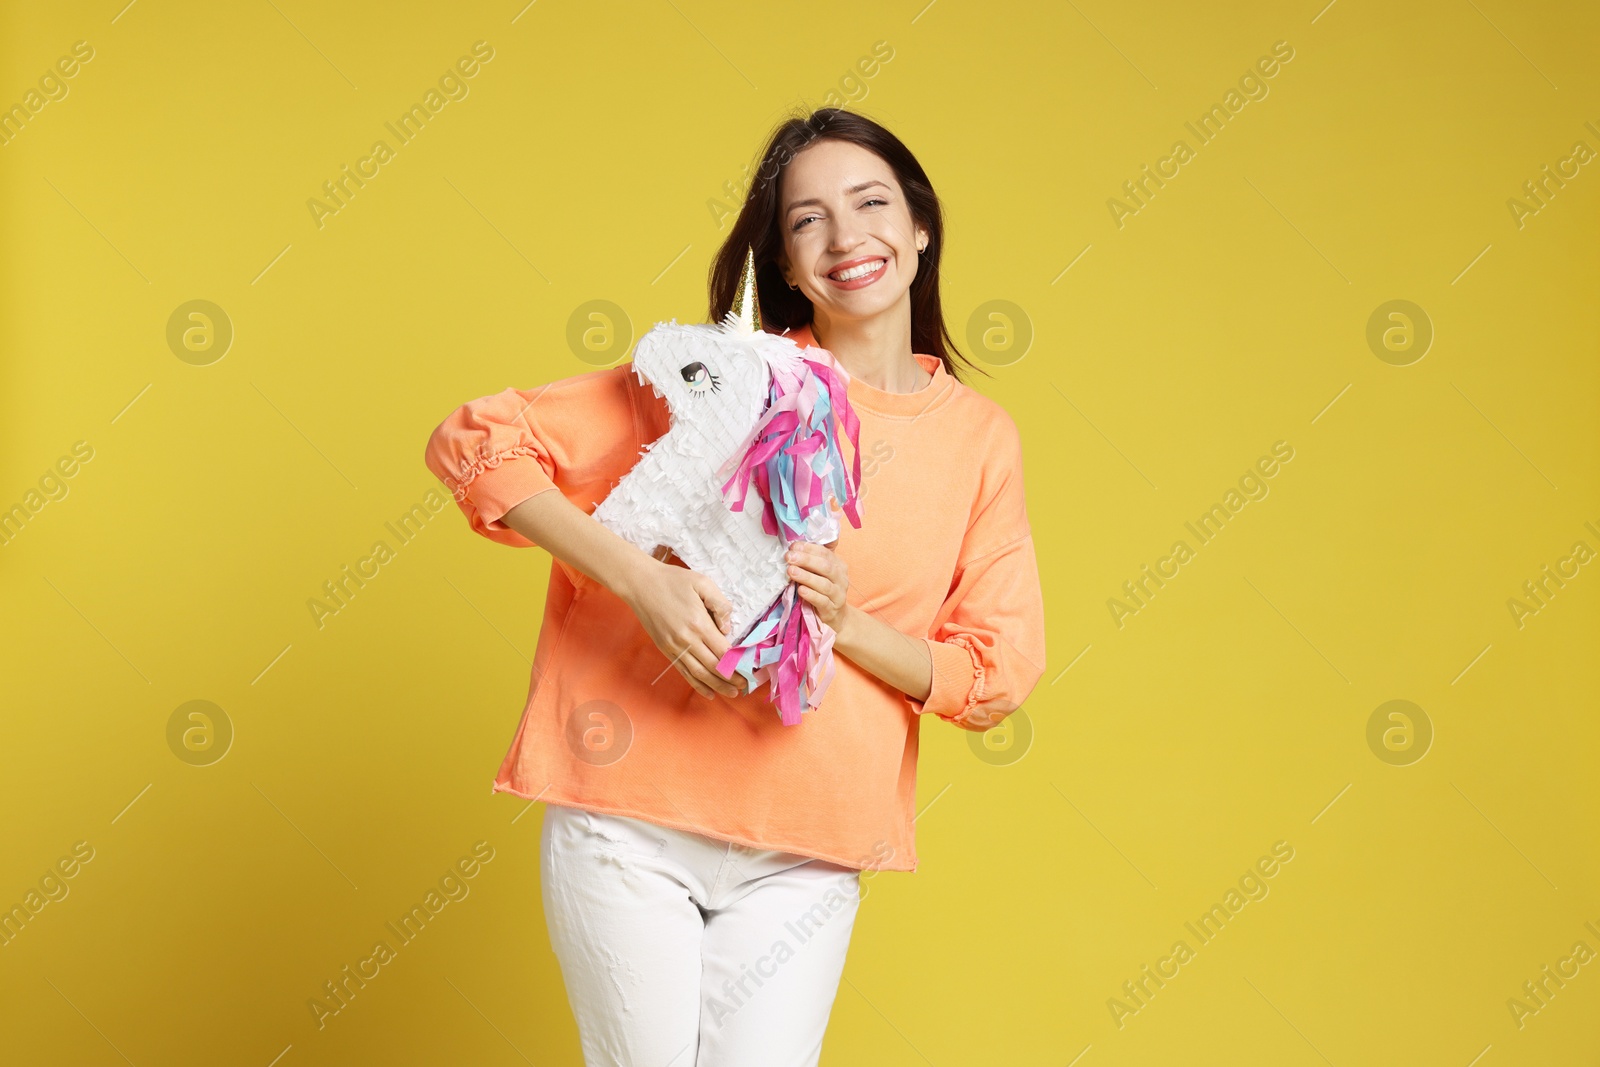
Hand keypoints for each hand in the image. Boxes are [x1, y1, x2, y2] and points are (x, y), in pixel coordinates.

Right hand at [617, 556, 748, 699]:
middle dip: (731, 679)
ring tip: (732, 693)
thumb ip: (720, 604)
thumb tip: (727, 628)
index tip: (749, 671)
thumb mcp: (702, 582)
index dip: (738, 665)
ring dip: (718, 686)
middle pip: (714, 667)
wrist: (640, 584)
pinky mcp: (666, 650)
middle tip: (745, 686)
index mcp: (699, 623)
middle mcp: (686, 639)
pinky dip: (697, 685)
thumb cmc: (673, 580)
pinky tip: (709, 692)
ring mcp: (674, 647)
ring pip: (700, 674)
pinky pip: (684, 672)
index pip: (723, 652)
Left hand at [785, 540, 849, 629]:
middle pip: (825, 567)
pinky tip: (800, 590)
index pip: (825, 553)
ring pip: (824, 584)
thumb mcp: (820, 573)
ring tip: (791, 571)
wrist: (836, 616)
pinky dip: (811, 595)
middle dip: (806, 560)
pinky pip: (822, 601)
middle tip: (789, 557)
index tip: (793, 547)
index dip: (809, 549)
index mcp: (838, 565)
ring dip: (806, 576)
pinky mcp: (831, 609)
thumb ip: (812, 560)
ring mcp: (838, 595)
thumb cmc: (823, 590)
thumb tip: (794, 546)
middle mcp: (841, 579)